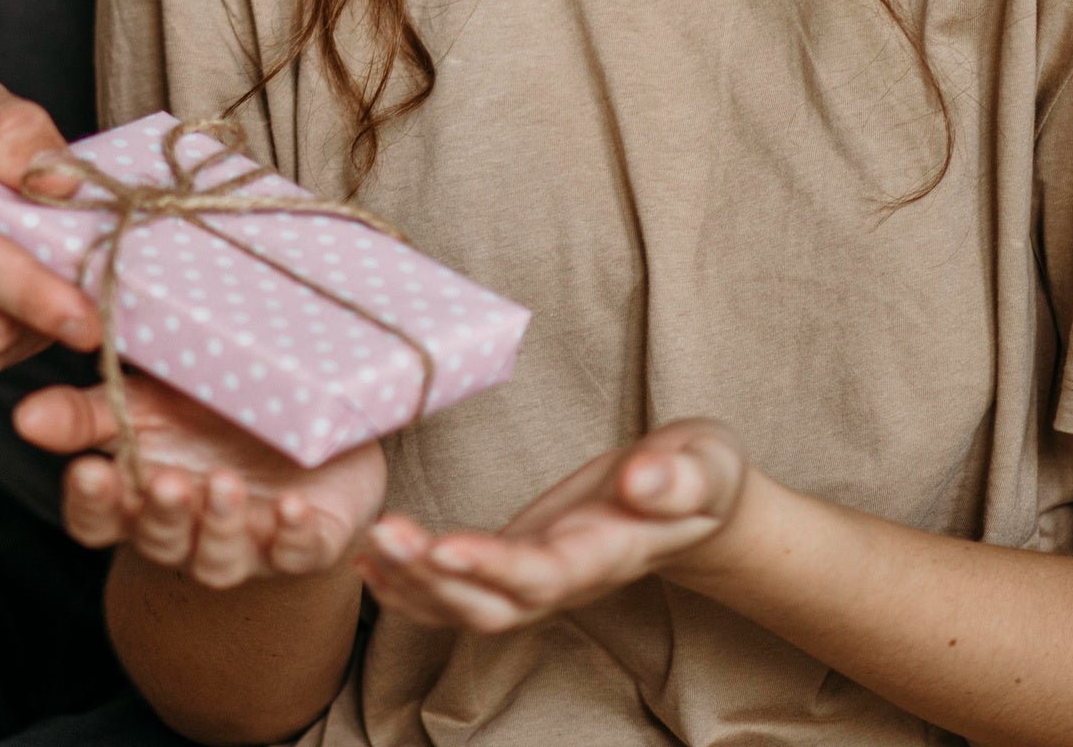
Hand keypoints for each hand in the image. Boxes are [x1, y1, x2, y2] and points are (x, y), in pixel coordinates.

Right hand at [17, 372, 388, 588]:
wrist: (316, 415)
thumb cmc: (216, 407)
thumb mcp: (149, 400)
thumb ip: (89, 413)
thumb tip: (23, 416)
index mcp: (143, 497)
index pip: (99, 520)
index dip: (92, 503)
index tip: (89, 470)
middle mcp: (190, 529)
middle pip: (161, 543)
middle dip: (161, 516)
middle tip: (166, 481)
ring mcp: (248, 541)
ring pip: (221, 561)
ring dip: (220, 527)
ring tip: (224, 485)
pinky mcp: (308, 541)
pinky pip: (300, 553)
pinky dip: (294, 535)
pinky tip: (292, 508)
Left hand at [357, 418, 745, 632]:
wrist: (697, 501)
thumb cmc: (699, 478)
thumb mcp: (705, 466)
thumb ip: (678, 479)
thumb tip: (639, 481)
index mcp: (607, 555)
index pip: (544, 574)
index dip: (492, 567)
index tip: (445, 546)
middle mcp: (566, 579)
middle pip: (491, 604)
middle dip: (432, 580)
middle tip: (381, 536)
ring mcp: (539, 577)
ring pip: (467, 606)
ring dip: (413, 583)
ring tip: (368, 546)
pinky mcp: (519, 562)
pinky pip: (459, 592)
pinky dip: (412, 585)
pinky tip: (372, 562)